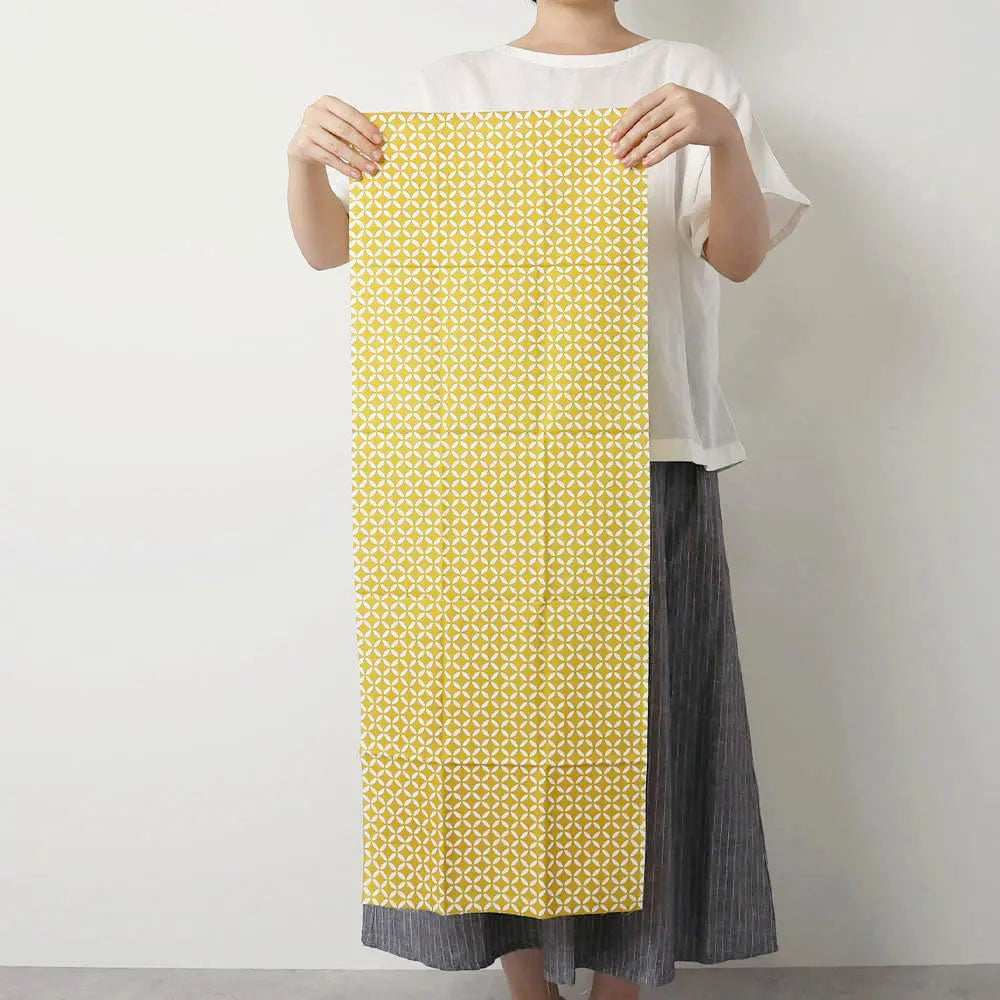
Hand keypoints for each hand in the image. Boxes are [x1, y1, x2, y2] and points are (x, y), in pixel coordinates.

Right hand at [287, 96, 383, 178]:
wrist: (304, 143)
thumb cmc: (328, 131)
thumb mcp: (339, 123)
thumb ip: (355, 127)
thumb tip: (378, 143)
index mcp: (327, 102)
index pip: (350, 114)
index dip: (366, 127)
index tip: (380, 140)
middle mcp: (315, 112)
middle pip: (344, 130)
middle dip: (364, 145)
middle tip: (378, 157)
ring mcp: (307, 129)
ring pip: (337, 147)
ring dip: (357, 160)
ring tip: (371, 169)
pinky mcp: (304, 145)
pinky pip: (329, 159)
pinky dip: (345, 168)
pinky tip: (356, 174)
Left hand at [608, 84, 739, 167]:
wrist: (721, 121)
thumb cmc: (691, 115)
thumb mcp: (674, 106)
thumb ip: (654, 113)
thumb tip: (625, 134)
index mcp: (668, 91)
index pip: (640, 107)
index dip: (624, 123)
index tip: (612, 138)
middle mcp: (678, 99)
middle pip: (646, 122)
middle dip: (628, 140)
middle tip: (616, 154)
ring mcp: (687, 114)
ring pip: (656, 135)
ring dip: (639, 151)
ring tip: (627, 162)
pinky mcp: (694, 130)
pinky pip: (670, 144)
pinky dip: (657, 154)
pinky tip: (646, 163)